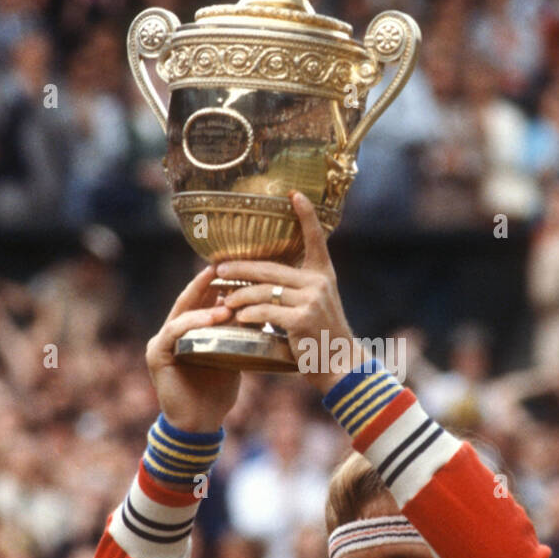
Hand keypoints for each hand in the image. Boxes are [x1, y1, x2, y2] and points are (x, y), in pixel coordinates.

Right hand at [145, 266, 240, 432]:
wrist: (200, 423)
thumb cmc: (217, 391)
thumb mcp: (233, 355)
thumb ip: (237, 333)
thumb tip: (257, 308)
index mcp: (188, 330)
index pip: (201, 300)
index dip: (216, 283)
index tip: (236, 269)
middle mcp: (171, 332)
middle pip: (189, 300)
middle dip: (206, 283)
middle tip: (225, 266)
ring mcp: (161, 341)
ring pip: (183, 313)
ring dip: (205, 304)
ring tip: (228, 299)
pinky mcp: (156, 354)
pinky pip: (176, 332)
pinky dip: (195, 322)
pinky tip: (215, 318)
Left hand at [216, 192, 356, 394]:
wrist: (339, 364)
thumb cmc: (321, 335)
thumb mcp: (316, 304)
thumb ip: (297, 288)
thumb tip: (260, 278)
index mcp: (323, 274)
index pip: (316, 238)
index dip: (306, 215)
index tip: (294, 193)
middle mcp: (319, 282)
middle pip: (270, 268)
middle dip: (240, 268)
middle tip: (218, 269)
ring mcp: (312, 300)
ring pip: (264, 291)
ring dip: (239, 296)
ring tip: (223, 300)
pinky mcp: (302, 319)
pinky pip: (266, 312)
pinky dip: (249, 315)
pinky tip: (238, 318)